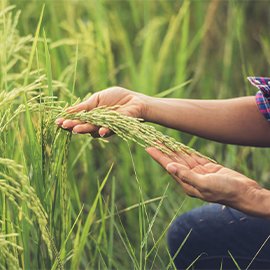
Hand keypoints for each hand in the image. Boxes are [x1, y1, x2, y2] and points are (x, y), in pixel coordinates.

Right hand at [56, 86, 149, 136]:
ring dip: (85, 129)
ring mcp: (106, 127)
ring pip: (94, 130)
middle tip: (65, 126)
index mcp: (91, 116)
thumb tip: (67, 111)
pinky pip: (109, 130)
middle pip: (83, 126)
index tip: (58, 121)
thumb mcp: (97, 99)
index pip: (77, 120)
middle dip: (73, 126)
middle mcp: (97, 124)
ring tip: (76, 129)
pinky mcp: (117, 127)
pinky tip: (100, 131)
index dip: (68, 121)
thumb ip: (84, 106)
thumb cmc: (116, 98)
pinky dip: (104, 130)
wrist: (134, 100)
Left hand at [146, 147, 261, 210]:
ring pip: (183, 158)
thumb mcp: (205, 184)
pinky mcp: (207, 168)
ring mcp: (199, 173)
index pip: (169, 167)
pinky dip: (186, 151)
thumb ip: (186, 176)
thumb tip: (170, 167)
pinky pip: (194, 157)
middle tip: (154, 139)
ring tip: (163, 140)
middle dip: (164, 150)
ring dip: (173, 149)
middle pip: (174, 161)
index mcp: (187, 184)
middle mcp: (190, 178)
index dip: (158, 156)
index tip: (149, 147)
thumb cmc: (225, 191)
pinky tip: (179, 145)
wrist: (244, 192)